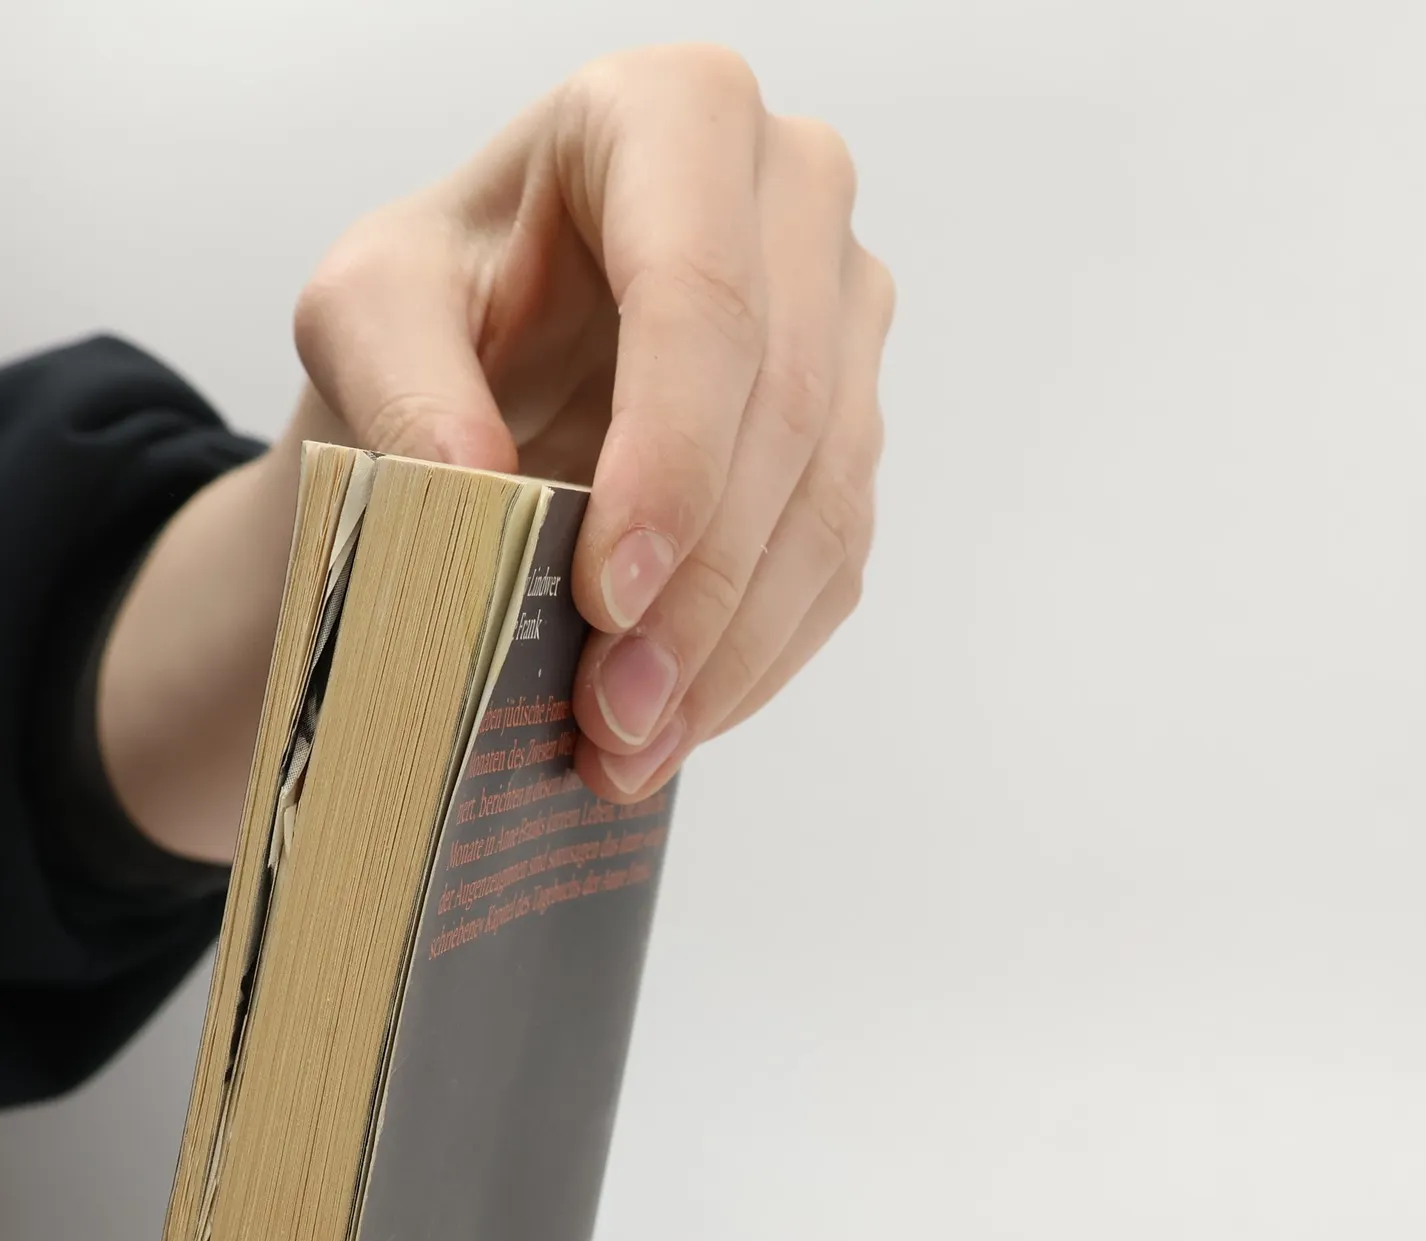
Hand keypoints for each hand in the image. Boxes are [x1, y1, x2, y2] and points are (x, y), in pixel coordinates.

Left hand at [292, 42, 894, 804]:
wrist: (503, 353)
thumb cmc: (446, 304)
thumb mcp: (370, 312)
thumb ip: (405, 381)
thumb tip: (477, 495)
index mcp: (674, 117)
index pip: (705, 298)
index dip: (672, 461)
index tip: (608, 595)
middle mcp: (794, 198)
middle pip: (787, 416)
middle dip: (700, 588)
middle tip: (612, 711)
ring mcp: (847, 317)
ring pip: (826, 504)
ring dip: (731, 648)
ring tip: (630, 743)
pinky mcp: (860, 429)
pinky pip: (837, 562)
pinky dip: (757, 658)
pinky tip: (682, 719)